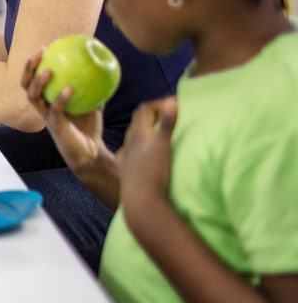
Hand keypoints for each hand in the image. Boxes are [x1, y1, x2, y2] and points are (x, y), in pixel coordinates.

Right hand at [22, 48, 106, 172]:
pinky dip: (61, 98)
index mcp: (46, 100)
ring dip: (38, 82)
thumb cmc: (89, 128)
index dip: (34, 64)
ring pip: (33, 97)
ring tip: (49, 70)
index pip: (33, 79)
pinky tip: (70, 89)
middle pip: (26, 85)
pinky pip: (55, 110)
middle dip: (29, 68)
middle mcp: (42, 107)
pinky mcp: (55, 126)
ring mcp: (47, 117)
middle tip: (40, 53)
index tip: (44, 48)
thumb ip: (94, 87)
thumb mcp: (92, 103)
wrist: (90, 153)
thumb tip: (106, 67)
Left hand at [117, 97, 176, 217]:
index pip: (144, 109)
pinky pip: (131, 152)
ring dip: (146, 129)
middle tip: (169, 114)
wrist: (140, 201)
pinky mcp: (127, 170)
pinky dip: (139, 147)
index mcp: (138, 134)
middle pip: (138, 121)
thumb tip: (172, 101)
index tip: (174, 104)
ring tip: (160, 131)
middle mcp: (129, 142)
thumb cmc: (153, 173)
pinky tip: (143, 152)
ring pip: (133, 136)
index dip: (158, 103)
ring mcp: (127, 156)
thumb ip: (167, 124)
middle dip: (152, 114)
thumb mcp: (163, 146)